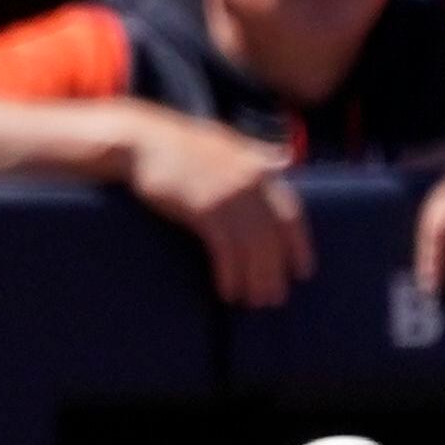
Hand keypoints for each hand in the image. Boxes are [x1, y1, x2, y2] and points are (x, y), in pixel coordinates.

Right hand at [123, 108, 310, 306]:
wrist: (142, 141)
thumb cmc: (180, 144)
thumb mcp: (225, 144)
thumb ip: (255, 153)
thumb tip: (283, 159)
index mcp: (259, 169)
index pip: (291, 214)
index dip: (299, 246)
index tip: (302, 272)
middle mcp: (250, 183)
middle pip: (272, 237)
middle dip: (275, 271)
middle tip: (274, 299)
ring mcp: (228, 196)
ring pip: (253, 248)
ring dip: (255, 280)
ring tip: (252, 303)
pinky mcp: (204, 209)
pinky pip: (226, 250)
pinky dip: (230, 274)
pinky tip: (227, 292)